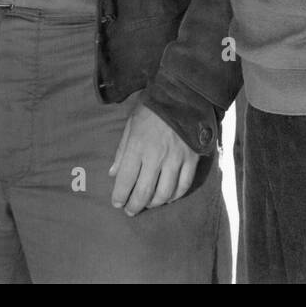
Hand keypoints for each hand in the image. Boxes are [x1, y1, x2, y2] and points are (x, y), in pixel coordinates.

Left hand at [109, 101, 199, 215]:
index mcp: (137, 146)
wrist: (184, 95)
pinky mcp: (192, 159)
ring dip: (154, 203)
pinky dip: (175, 196)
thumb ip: (122, 150)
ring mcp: (176, 159)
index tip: (117, 203)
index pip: (125, 180)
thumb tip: (113, 174)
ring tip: (148, 204)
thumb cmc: (153, 108)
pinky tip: (168, 197)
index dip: (119, 196)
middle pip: (144, 192)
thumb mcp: (131, 124)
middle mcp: (156, 156)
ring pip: (164, 193)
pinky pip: (183, 185)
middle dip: (134, 206)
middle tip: (130, 211)